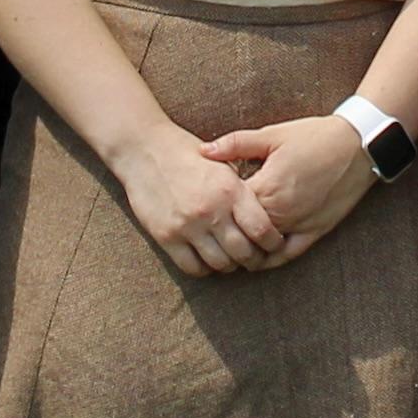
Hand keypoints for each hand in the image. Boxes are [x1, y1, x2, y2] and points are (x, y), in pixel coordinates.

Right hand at [114, 131, 290, 276]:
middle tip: (253, 258)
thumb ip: (241, 191)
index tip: (273, 245)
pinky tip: (205, 257)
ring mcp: (187, 226)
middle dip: (254, 260)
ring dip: (228, 265)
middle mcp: (211, 211)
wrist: (143, 148)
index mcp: (230, 190)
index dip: (273, 243)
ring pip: (220, 264)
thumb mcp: (222, 164)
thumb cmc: (186, 153)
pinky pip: (192, 267)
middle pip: (244, 253)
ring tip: (229, 258)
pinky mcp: (166, 236)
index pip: (263, 230)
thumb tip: (265, 216)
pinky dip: (203, 268)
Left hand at [206, 113, 377, 252]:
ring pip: (261, 249)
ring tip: (227, 244)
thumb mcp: (272, 134)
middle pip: (241, 232)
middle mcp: (281, 212)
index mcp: (267, 187)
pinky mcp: (315, 233)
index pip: (228, 208)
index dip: (213, 208)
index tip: (202, 203)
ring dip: (244, 248)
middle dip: (224, 231)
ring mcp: (299, 225)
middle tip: (208, 230)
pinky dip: (269, 260)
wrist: (358, 145)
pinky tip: (256, 257)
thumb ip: (235, 144)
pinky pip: (286, 256)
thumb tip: (203, 150)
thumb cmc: (314, 137)